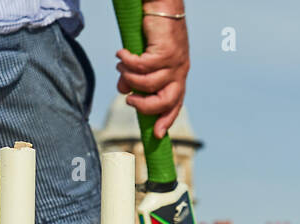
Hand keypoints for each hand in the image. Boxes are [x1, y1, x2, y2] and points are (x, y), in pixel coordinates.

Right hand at [117, 3, 188, 137]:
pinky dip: (128, 62)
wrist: (162, 7)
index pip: (175, 104)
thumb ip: (136, 77)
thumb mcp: (146, 59)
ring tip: (120, 67)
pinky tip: (121, 54)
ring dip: (130, 78)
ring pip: (149, 83)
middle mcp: (179, 72)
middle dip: (146, 106)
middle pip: (166, 101)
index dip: (166, 120)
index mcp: (178, 77)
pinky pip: (142, 66)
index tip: (156, 134)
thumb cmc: (153, 33)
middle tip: (129, 100)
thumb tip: (123, 90)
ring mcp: (175, 63)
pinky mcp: (166, 52)